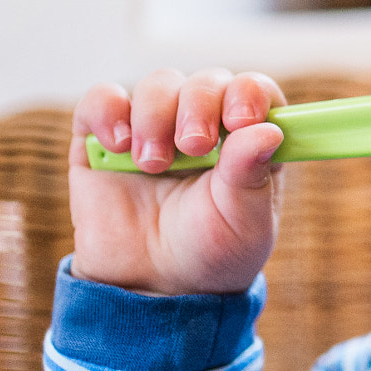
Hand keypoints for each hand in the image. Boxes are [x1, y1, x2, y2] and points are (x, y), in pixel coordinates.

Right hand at [67, 68, 286, 294]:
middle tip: (193, 146)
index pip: (253, 90)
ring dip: (155, 116)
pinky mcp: (103, 140)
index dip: (248, 92)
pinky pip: (101, 100)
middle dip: (198, 105)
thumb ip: (251, 174)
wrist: (153, 289)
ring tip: (154, 165)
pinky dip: (107, 111)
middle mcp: (201, 125)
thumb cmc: (210, 253)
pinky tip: (119, 145)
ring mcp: (152, 128)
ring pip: (156, 85)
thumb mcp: (244, 222)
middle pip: (204, 82)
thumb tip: (269, 130)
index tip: (240, 119)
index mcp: (245, 140)